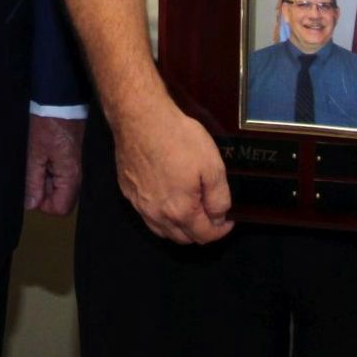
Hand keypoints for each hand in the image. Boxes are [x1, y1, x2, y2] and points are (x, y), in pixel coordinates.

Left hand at [24, 114, 85, 214]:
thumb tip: (31, 205)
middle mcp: (77, 175)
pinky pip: (61, 174)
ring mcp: (76, 166)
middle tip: (33, 168)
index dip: (42, 203)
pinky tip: (42, 155)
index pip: (60, 209)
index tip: (32, 186)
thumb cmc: (48, 123)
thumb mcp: (34, 153)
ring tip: (37, 159)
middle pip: (60, 199)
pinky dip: (49, 170)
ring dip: (45, 179)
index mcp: (70, 175)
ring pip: (59, 187)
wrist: (61, 100)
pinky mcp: (72, 158)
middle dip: (43, 190)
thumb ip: (33, 181)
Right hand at [112, 97, 233, 245]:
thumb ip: (219, 198)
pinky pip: (146, 215)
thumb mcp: (212, 166)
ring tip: (190, 211)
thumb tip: (219, 217)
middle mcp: (157, 215)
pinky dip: (160, 216)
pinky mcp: (127, 191)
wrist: (140, 118)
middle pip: (182, 238)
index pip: (203, 236)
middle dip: (199, 232)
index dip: (220, 231)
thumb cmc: (178, 138)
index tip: (228, 221)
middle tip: (210, 215)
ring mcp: (139, 204)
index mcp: (180, 211)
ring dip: (179, 228)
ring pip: (162, 230)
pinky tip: (166, 199)